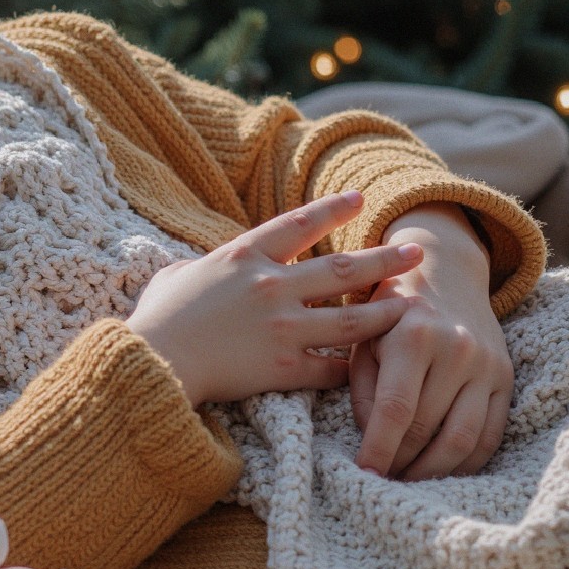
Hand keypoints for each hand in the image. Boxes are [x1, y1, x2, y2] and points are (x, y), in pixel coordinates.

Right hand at [126, 191, 424, 407]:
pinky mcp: (283, 367)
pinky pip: (331, 368)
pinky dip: (354, 369)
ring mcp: (282, 327)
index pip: (299, 224)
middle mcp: (272, 286)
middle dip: (385, 259)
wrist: (152, 361)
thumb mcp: (172, 276)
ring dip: (387, 312)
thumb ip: (194, 267)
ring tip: (414, 306)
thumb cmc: (156, 319)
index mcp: (244, 257)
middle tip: (416, 251)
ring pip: (353, 319)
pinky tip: (375, 368)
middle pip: (344, 270)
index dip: (332, 210)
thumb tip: (193, 267)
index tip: (360, 199)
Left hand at [350, 204, 509, 479]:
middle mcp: (457, 349)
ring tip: (406, 482)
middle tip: (379, 483)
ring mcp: (487, 366)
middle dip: (400, 463)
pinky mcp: (506, 379)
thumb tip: (370, 441)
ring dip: (433, 471)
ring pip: (463, 439)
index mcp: (414, 336)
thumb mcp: (363, 337)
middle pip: (428, 428)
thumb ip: (362, 388)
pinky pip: (491, 435)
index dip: (379, 448)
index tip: (362, 474)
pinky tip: (441, 472)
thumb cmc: (388, 312)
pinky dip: (466, 462)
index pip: (397, 409)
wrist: (445, 275)